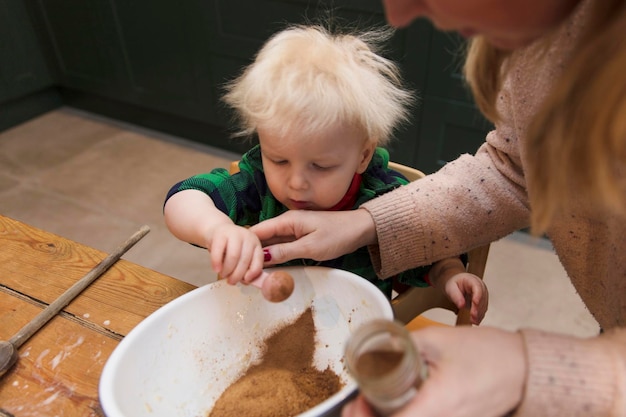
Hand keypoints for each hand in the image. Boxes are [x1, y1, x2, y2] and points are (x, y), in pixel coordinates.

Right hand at [208, 223, 264, 284]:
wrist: (216, 232)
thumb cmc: (228, 248)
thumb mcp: (240, 258)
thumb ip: (245, 269)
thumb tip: (246, 281)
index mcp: (256, 244)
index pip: (258, 261)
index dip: (253, 273)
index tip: (246, 281)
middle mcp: (248, 237)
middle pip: (245, 260)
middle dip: (237, 275)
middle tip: (231, 281)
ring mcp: (234, 233)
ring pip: (233, 256)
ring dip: (227, 270)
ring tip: (223, 275)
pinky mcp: (220, 234)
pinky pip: (218, 251)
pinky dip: (217, 263)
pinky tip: (216, 269)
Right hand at [250, 209, 376, 264]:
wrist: (359, 229)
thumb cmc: (337, 235)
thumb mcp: (310, 247)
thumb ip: (285, 252)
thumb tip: (262, 257)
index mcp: (286, 221)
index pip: (257, 231)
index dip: (245, 247)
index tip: (235, 264)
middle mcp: (286, 224)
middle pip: (261, 238)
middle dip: (250, 254)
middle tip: (240, 274)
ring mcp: (292, 231)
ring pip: (270, 244)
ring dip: (261, 257)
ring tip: (249, 274)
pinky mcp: (299, 238)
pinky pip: (281, 247)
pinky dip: (273, 256)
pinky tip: (267, 267)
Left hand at [342, 326, 525, 416]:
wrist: (525, 370)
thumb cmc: (489, 354)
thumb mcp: (439, 340)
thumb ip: (404, 343)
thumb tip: (376, 344)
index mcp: (438, 405)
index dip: (365, 415)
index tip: (356, 400)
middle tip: (358, 401)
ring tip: (370, 401)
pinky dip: (403, 416)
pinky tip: (393, 405)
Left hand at [445, 272, 488, 324]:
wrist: (456, 285)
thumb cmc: (454, 284)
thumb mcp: (451, 288)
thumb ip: (456, 296)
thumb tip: (461, 305)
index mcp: (473, 280)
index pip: (478, 287)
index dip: (478, 296)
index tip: (475, 303)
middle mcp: (481, 287)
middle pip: (482, 298)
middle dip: (478, 308)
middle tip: (473, 315)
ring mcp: (483, 295)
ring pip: (484, 305)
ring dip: (479, 313)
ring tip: (473, 321)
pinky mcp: (482, 303)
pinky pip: (482, 310)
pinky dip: (479, 316)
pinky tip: (476, 321)